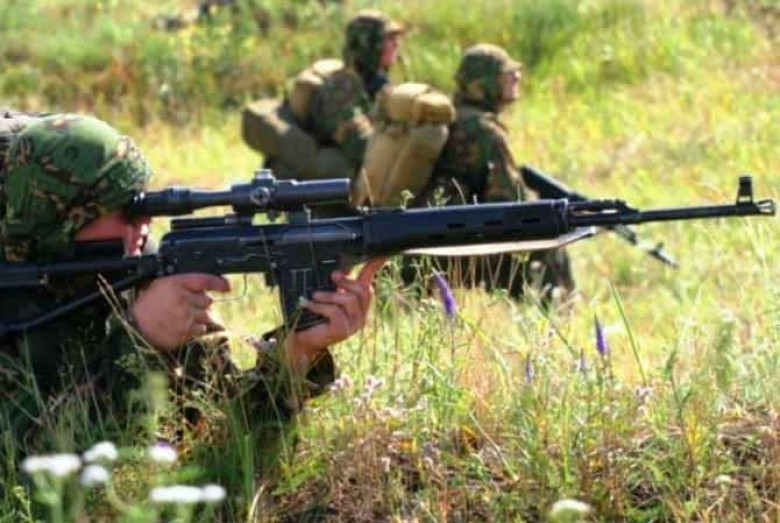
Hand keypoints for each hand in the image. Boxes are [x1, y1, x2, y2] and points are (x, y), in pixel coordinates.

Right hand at [132, 274, 230, 350]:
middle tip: (187, 306)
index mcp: (176, 283)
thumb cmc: (149, 303)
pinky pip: (201, 329)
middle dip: (201, 303)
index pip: (205, 280)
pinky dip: (196, 328)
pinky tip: (183, 326)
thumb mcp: (162, 283)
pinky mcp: (185, 331)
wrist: (136, 326)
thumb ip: (182, 281)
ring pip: (207, 315)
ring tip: (184, 316)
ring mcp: (185, 316)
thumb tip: (206, 284)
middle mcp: (182, 298)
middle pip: (208, 300)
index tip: (227, 287)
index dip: (219, 283)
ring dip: (200, 317)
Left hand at [285, 258, 387, 373]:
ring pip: (349, 300)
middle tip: (332, 276)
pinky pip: (335, 311)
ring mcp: (354, 324)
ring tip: (315, 295)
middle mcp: (361, 313)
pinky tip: (308, 304)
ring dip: (330, 294)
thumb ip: (336, 283)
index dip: (375, 266)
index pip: (369, 281)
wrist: (303, 338)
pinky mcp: (344, 331)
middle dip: (347, 281)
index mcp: (359, 302)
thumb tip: (339, 266)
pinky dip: (320, 306)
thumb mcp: (326, 295)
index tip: (383, 254)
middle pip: (364, 290)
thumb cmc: (315, 315)